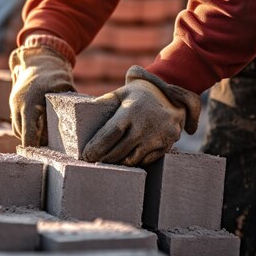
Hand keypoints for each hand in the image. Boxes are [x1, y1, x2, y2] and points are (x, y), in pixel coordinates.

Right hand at [9, 44, 74, 146]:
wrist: (39, 58)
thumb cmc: (55, 74)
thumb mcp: (66, 89)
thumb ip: (70, 107)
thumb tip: (82, 126)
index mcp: (30, 105)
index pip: (28, 136)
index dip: (35, 148)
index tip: (45, 155)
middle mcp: (18, 105)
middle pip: (22, 135)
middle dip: (34, 143)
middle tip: (51, 149)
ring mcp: (13, 103)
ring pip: (18, 129)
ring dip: (29, 135)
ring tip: (46, 139)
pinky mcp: (13, 102)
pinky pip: (17, 121)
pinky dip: (26, 126)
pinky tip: (40, 128)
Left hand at [82, 66, 200, 166]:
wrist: (172, 97)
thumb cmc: (139, 96)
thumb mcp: (121, 93)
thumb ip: (104, 102)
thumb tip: (83, 114)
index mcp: (132, 111)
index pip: (111, 134)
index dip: (97, 147)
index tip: (86, 155)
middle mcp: (146, 126)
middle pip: (119, 150)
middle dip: (103, 158)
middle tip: (92, 161)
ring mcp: (158, 138)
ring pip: (132, 160)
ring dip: (118, 162)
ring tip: (106, 161)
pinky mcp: (166, 146)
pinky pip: (145, 161)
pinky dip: (133, 161)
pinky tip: (124, 159)